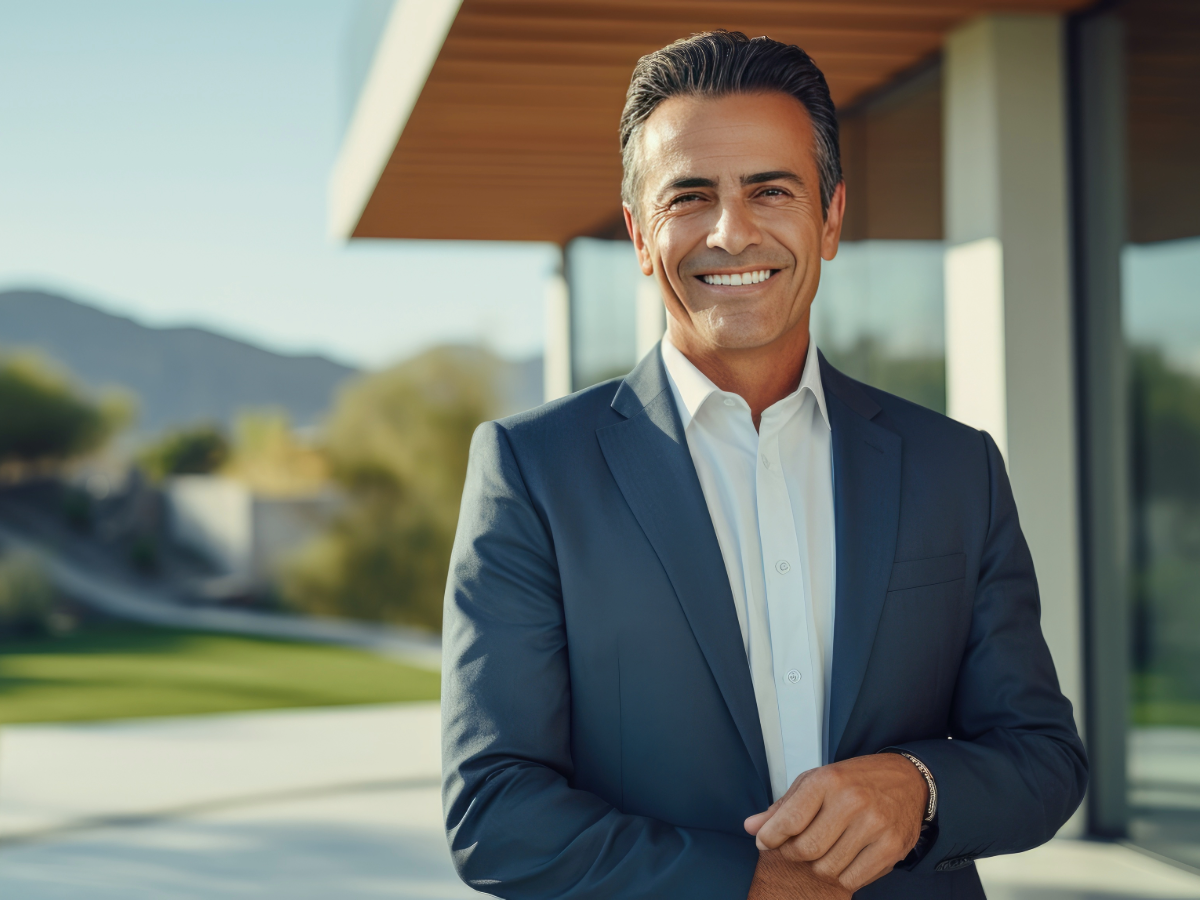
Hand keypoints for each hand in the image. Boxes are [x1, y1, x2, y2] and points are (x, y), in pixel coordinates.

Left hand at [744, 754, 926, 892]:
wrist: (907, 780)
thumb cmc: (855, 781)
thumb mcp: (816, 782)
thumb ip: (783, 807)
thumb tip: (751, 827)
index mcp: (828, 780)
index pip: (789, 820)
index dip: (771, 837)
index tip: (766, 842)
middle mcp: (852, 801)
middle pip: (806, 849)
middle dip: (792, 854)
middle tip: (794, 849)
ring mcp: (874, 825)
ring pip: (827, 868)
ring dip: (818, 866)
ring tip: (823, 851)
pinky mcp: (891, 848)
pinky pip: (852, 879)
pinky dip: (842, 876)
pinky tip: (844, 858)